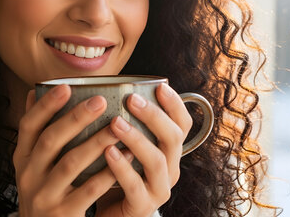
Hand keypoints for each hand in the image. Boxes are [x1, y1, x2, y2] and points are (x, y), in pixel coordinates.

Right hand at [13, 85, 131, 215]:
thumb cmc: (45, 191)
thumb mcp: (33, 164)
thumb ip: (36, 133)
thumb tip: (35, 92)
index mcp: (23, 158)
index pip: (28, 126)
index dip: (45, 106)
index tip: (65, 86)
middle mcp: (29, 176)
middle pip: (50, 141)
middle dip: (75, 118)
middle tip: (100, 100)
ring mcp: (45, 196)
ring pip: (71, 163)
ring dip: (96, 142)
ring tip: (118, 126)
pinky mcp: (63, 214)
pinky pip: (89, 190)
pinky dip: (108, 171)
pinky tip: (125, 157)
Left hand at [95, 83, 193, 216]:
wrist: (107, 214)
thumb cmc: (113, 173)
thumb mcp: (125, 145)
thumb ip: (126, 121)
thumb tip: (112, 85)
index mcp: (169, 151)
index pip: (182, 124)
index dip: (175, 105)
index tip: (160, 87)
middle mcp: (171, 169)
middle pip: (173, 138)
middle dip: (154, 116)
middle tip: (131, 99)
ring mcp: (159, 190)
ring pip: (157, 161)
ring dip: (137, 139)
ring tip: (115, 123)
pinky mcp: (143, 207)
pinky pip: (135, 187)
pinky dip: (122, 168)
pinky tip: (108, 152)